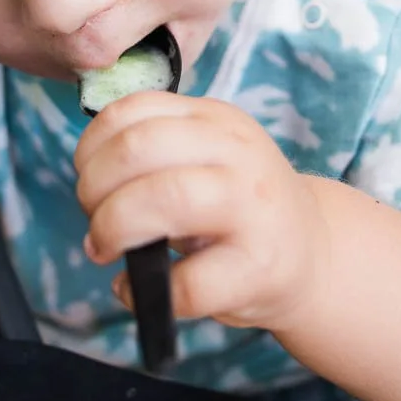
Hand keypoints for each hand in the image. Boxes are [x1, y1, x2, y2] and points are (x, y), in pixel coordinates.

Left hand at [73, 91, 326, 330]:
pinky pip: (187, 281)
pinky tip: (139, 290)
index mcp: (217, 119)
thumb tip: (89, 179)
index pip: (134, 110)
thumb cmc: (240, 208)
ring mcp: (253, 208)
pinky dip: (144, 290)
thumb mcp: (206, 157)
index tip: (86, 175)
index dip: (92, 145)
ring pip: (163, 199)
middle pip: (139, 148)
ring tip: (107, 248)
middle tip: (93, 219)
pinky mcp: (260, 267)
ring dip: (114, 228)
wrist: (314, 254)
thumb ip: (156, 150)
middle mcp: (238, 153)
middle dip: (94, 188)